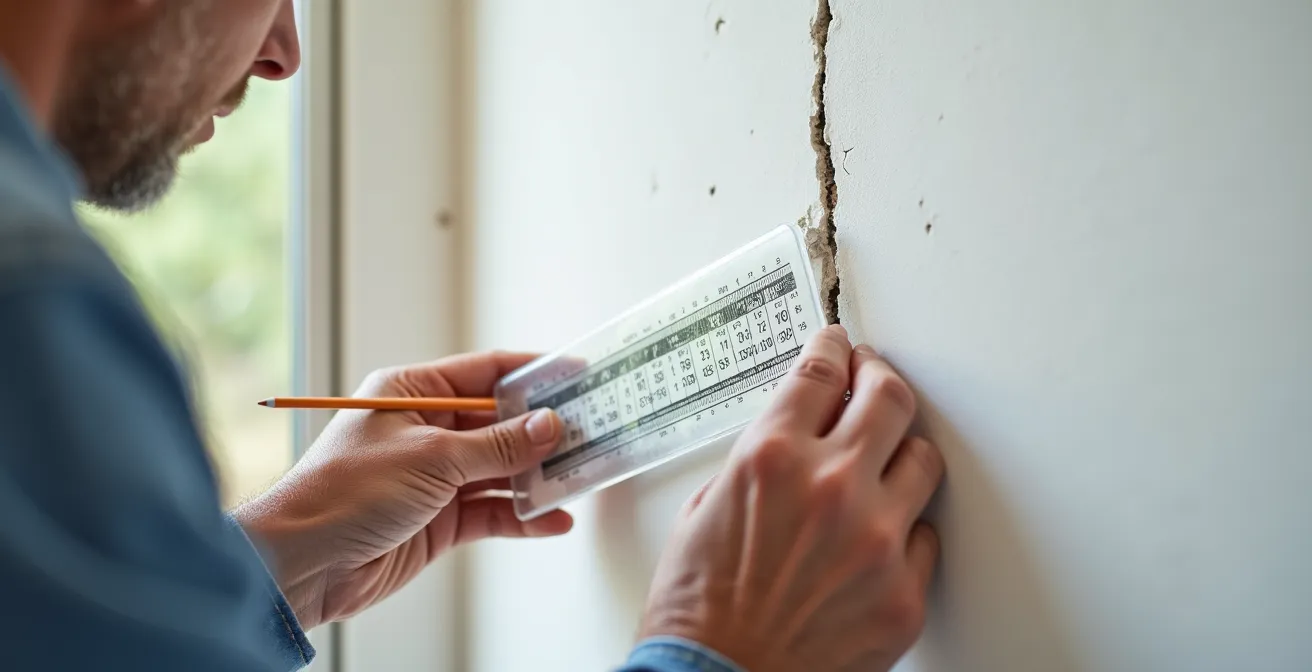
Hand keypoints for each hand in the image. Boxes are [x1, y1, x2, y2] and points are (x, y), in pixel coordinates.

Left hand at [232, 351, 573, 629]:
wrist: (304, 564)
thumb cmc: (345, 493)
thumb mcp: (431, 458)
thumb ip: (497, 446)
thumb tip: (549, 426)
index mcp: (411, 393)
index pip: (484, 373)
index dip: (532, 374)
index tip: (575, 375)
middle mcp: (425, 430)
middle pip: (499, 423)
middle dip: (543, 430)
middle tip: (590, 430)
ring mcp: (434, 477)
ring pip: (500, 470)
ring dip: (538, 475)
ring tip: (582, 475)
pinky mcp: (439, 520)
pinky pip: (492, 512)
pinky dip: (523, 515)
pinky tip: (554, 518)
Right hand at [638, 326, 944, 670]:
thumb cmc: (698, 610)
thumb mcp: (705, 509)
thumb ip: (757, 462)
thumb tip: (792, 436)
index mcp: (772, 458)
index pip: (821, 371)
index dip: (834, 347)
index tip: (839, 345)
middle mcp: (831, 487)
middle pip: (890, 398)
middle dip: (881, 380)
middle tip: (874, 381)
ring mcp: (877, 540)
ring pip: (924, 460)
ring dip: (901, 454)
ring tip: (884, 464)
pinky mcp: (904, 593)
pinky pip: (926, 536)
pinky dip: (903, 531)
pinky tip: (877, 538)